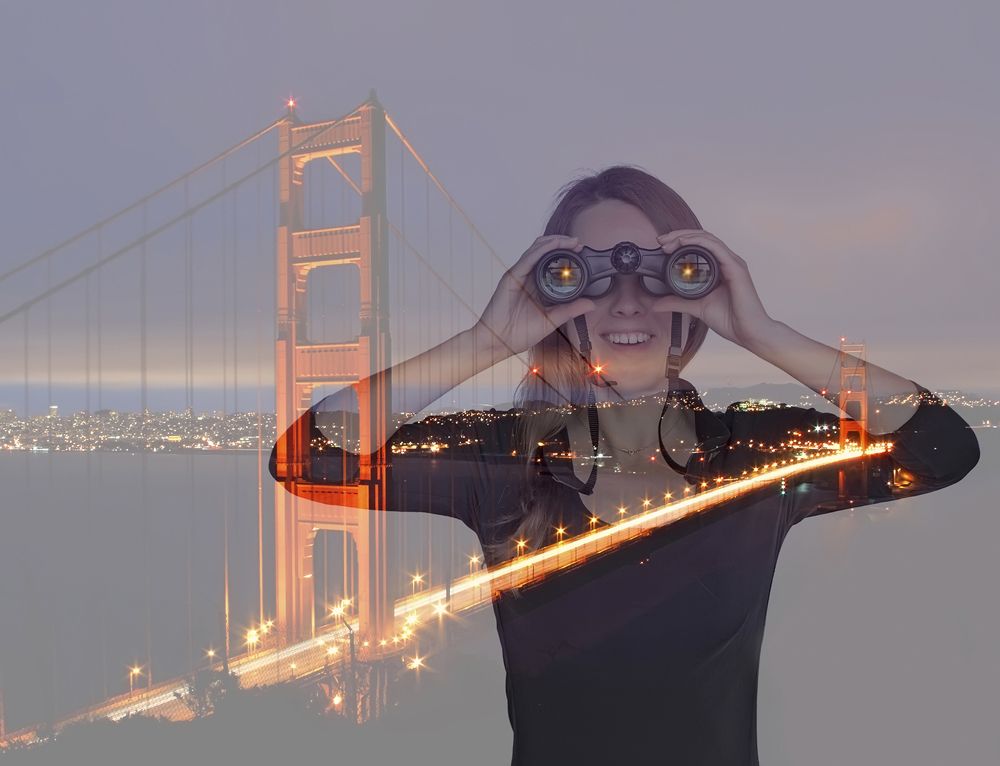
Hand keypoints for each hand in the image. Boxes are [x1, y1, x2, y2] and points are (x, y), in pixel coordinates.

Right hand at [473, 235, 596, 359]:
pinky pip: (528, 258)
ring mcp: (519, 275)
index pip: (551, 263)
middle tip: (578, 243)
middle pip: (544, 251)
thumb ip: (570, 310)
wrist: (499, 343)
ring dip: (554, 242)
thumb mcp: (552, 320)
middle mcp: (527, 277)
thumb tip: (591, 304)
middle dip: (562, 243)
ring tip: (571, 241)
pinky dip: (542, 250)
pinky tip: (554, 245)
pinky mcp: (512, 277)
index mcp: (536, 286)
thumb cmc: (519, 334)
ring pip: (537, 250)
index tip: (581, 251)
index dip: (566, 254)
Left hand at [652, 230, 775, 348]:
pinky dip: (699, 242)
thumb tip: (655, 304)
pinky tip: (684, 242)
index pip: (699, 246)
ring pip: (708, 239)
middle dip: (679, 235)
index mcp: (720, 267)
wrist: (748, 332)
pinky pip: (716, 248)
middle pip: (702, 238)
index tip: (662, 246)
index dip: (680, 241)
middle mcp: (727, 261)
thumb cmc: (730, 320)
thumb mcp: (696, 307)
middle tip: (661, 241)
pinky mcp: (736, 268)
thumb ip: (676, 303)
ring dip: (686, 236)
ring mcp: (733, 263)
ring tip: (669, 241)